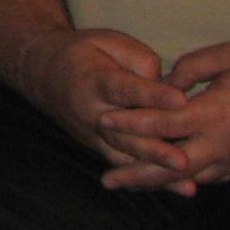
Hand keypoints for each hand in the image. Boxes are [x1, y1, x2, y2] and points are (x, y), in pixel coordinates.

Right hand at [14, 26, 185, 174]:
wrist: (43, 74)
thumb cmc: (83, 53)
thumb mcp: (106, 40)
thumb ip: (139, 58)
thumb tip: (165, 84)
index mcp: (93, 80)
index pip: (126, 88)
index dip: (153, 95)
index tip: (182, 99)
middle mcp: (91, 111)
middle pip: (126, 133)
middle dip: (156, 148)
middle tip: (184, 160)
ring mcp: (93, 134)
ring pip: (126, 155)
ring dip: (156, 171)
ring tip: (186, 185)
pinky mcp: (98, 147)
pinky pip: (124, 166)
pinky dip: (149, 180)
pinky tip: (176, 189)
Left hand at [94, 40, 229, 192]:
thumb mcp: (224, 55)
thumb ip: (186, 69)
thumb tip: (163, 86)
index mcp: (212, 113)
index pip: (162, 123)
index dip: (131, 123)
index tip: (103, 123)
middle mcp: (221, 142)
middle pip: (169, 166)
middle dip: (136, 174)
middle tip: (107, 181)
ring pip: (189, 177)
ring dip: (158, 182)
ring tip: (130, 185)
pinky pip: (210, 177)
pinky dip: (186, 180)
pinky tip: (170, 180)